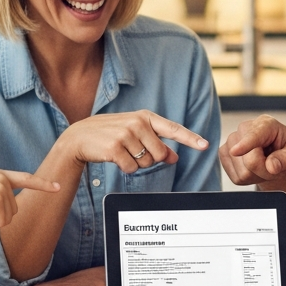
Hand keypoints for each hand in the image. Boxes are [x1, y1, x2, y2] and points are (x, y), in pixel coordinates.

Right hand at [59, 112, 208, 173]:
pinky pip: (132, 168)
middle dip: (150, 159)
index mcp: (145, 117)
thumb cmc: (110, 134)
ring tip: (121, 151)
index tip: (205, 145)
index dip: (190, 138)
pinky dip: (125, 168)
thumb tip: (174, 157)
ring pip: (146, 163)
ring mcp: (126, 134)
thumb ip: (156, 143)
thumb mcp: (134, 133)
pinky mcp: (115, 148)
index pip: (173, 128)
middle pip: (160, 154)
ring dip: (136, 163)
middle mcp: (138, 123)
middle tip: (133, 151)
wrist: (80, 137)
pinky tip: (114, 157)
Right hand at [219, 114, 285, 185]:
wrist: (279, 157)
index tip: (236, 151)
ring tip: (265, 166)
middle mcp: (246, 128)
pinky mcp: (224, 153)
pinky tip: (254, 170)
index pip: (254, 135)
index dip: (246, 144)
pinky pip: (235, 177)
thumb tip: (272, 166)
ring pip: (242, 171)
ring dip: (257, 176)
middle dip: (264, 171)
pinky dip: (247, 179)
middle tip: (275, 166)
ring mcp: (232, 140)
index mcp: (267, 124)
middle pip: (250, 161)